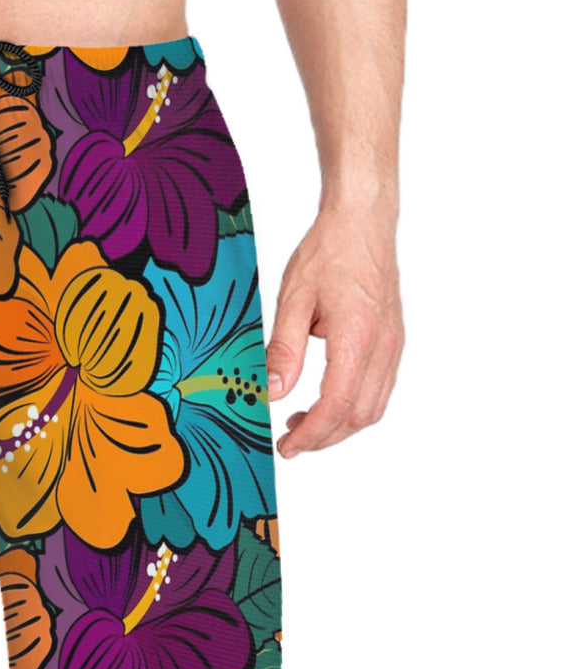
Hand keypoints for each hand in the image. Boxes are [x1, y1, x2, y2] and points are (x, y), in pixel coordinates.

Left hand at [265, 206, 404, 456]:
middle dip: (325, 436)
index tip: (287, 446)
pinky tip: (327, 398)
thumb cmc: (330, 252)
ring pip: (375, 405)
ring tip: (303, 423)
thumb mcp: (293, 299)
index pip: (338, 405)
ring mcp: (393, 344)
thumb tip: (273, 391)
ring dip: (341, 423)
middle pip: (361, 415)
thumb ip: (284, 349)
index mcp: (358, 338)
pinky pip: (380, 386)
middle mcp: (383, 346)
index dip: (312, 433)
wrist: (362, 222)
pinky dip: (354, 404)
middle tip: (291, 442)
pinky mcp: (393, 339)